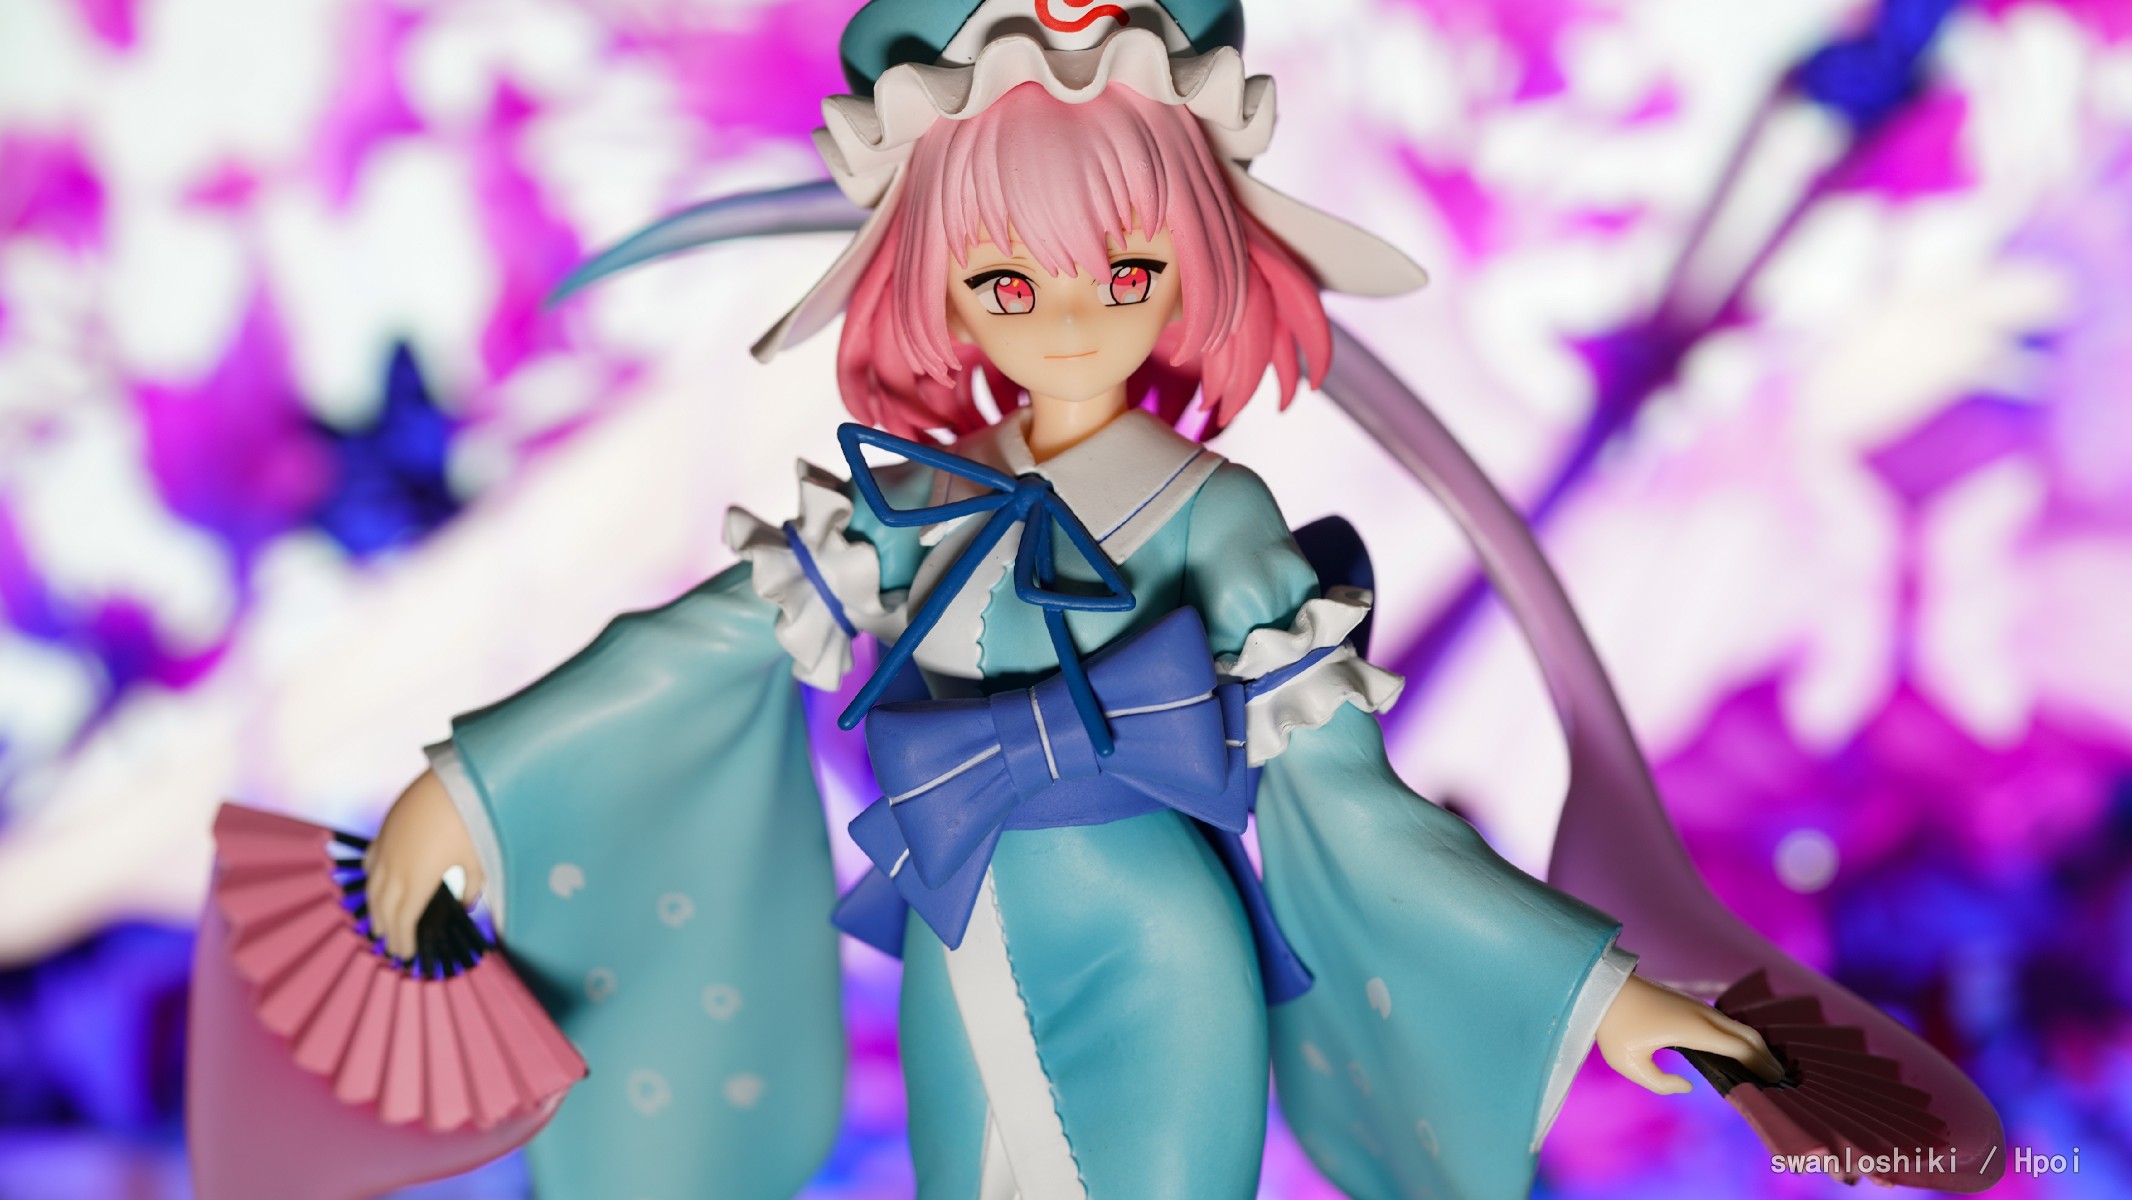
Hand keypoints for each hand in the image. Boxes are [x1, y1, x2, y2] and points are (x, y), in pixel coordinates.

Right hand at [363, 770, 483, 960]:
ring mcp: (385, 848)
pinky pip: (370, 861)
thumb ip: (472, 887)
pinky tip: (374, 882)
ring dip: (374, 909)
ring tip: (379, 924)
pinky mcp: (385, 830)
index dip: (402, 940)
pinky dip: (370, 878)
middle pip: (383, 909)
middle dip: (386, 930)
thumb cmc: (470, 822)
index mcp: (417, 882)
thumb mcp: (478, 859)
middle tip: (390, 946)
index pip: (403, 921)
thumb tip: (466, 905)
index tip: (405, 954)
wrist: (454, 779)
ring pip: (372, 887)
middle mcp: (394, 869)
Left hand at [1596, 973, 1784, 1094]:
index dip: (1761, 1066)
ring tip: (1768, 1068)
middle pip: (1748, 1035)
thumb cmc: (1613, 1028)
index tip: (1776, 1082)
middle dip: (1767, 1057)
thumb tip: (1688, 1085)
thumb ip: (1661, 1083)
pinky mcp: (1689, 1005)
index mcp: (1693, 1029)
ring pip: (1738, 1026)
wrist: (1601, 988)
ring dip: (1756, 1045)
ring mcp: (1697, 1007)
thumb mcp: (1630, 1064)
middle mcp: (1701, 1015)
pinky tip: (1742, 1052)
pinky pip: (1725, 1022)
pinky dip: (1742, 1037)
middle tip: (1782, 1079)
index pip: (1740, 1048)